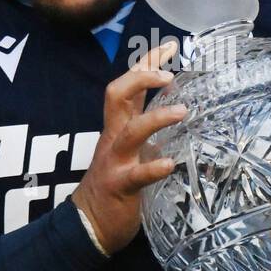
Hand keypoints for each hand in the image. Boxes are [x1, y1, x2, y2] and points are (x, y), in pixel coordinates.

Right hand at [70, 41, 183, 254]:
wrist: (88, 225)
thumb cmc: (116, 185)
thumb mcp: (132, 150)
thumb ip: (147, 130)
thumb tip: (178, 109)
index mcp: (118, 127)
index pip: (130, 85)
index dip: (148, 63)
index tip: (172, 45)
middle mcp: (114, 138)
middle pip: (117, 95)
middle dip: (141, 78)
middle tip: (170, 74)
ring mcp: (115, 161)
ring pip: (130, 132)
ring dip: (156, 119)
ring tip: (182, 111)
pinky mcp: (119, 187)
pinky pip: (136, 175)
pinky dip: (152, 167)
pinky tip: (169, 164)